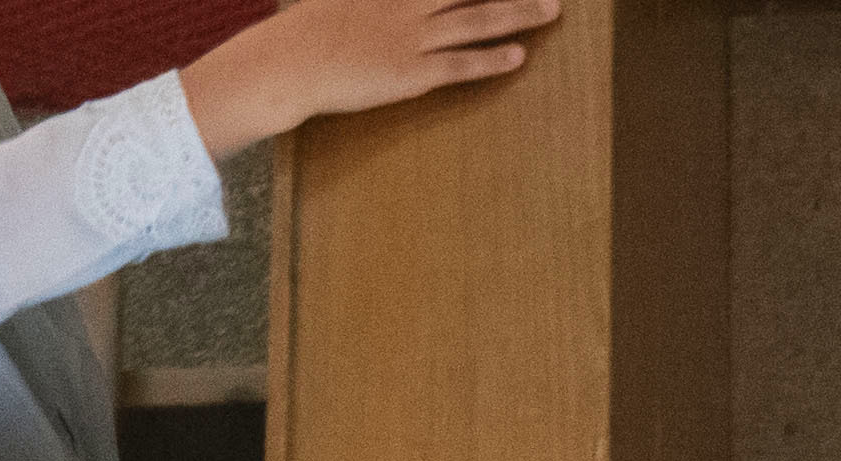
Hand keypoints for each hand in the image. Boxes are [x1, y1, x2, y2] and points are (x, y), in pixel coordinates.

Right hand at [180, 0, 554, 151]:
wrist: (289, 63)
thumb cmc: (309, 29)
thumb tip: (399, 4)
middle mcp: (409, 2)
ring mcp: (412, 37)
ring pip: (477, 19)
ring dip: (518, 13)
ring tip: (551, 10)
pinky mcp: (411, 74)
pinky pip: (460, 64)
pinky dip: (491, 59)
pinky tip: (519, 56)